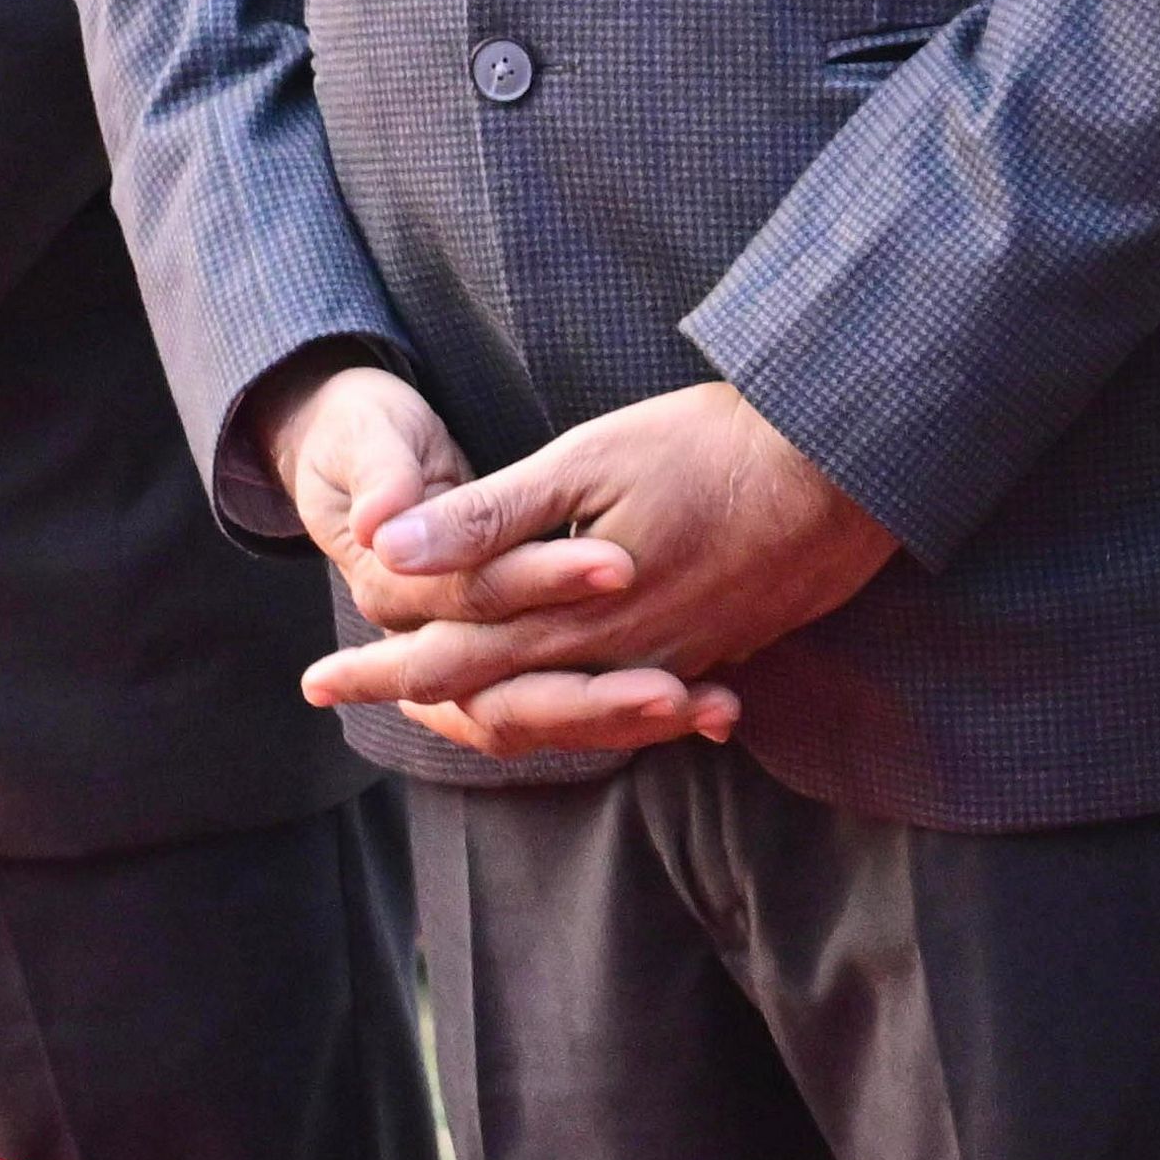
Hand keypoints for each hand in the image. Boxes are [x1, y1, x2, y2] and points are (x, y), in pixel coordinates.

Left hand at [297, 379, 894, 761]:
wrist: (843, 470)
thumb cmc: (708, 447)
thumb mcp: (584, 462)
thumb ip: (485, 516)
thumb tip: (384, 550)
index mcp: (563, 613)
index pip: (447, 656)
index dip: (378, 669)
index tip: (317, 682)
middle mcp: (610, 657)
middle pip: (490, 694)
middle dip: (412, 693)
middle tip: (348, 694)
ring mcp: (667, 664)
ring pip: (555, 712)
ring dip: (489, 707)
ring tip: (441, 705)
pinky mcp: (710, 655)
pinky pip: (622, 706)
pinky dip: (571, 711)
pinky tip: (562, 704)